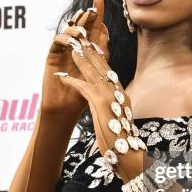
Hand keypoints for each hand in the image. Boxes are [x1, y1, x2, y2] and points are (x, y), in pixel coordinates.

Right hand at [41, 0, 108, 117]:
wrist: (68, 108)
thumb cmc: (85, 92)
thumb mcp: (98, 71)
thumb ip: (102, 51)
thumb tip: (106, 30)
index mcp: (90, 46)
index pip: (95, 23)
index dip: (97, 7)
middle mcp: (77, 44)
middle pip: (83, 23)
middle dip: (88, 13)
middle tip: (93, 7)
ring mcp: (64, 49)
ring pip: (70, 29)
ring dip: (77, 28)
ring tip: (84, 33)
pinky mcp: (53, 55)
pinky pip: (57, 41)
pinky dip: (65, 39)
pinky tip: (72, 42)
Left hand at [54, 31, 147, 184]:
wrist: (129, 154)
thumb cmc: (123, 141)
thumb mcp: (119, 119)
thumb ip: (115, 109)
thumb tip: (112, 107)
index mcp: (122, 95)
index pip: (110, 71)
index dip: (101, 57)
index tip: (94, 45)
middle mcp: (118, 92)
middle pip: (103, 66)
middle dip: (92, 50)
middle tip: (82, 37)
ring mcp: (110, 96)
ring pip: (94, 72)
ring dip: (82, 58)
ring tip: (72, 48)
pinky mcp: (100, 103)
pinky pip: (83, 87)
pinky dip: (72, 80)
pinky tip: (61, 76)